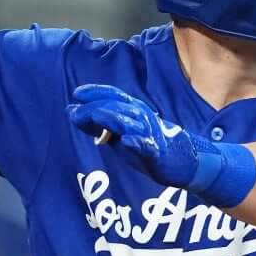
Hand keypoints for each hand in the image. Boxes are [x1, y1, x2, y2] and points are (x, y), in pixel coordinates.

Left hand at [67, 82, 209, 189]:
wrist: (182, 163)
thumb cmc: (148, 147)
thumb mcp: (119, 134)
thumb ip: (97, 124)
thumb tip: (72, 112)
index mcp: (134, 111)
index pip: (115, 96)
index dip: (97, 92)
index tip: (77, 94)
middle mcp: (142, 118)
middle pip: (118, 108)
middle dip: (96, 108)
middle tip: (76, 112)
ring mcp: (150, 134)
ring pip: (130, 123)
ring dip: (112, 118)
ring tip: (95, 116)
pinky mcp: (157, 153)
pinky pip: (147, 146)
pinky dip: (137, 142)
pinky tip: (126, 141)